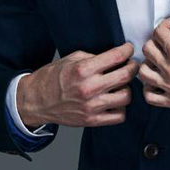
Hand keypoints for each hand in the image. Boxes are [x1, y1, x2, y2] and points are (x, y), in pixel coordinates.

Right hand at [17, 42, 138, 128]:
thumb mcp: (71, 59)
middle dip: (133, 67)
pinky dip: (121, 107)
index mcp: (83, 70)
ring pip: (126, 96)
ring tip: (121, 84)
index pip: (116, 57)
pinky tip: (115, 100)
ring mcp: (91, 106)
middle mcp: (89, 88)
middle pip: (125, 76)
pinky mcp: (92, 120)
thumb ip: (94, 57)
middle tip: (131, 64)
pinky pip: (119, 116)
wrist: (36, 101)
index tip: (128, 49)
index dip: (127, 50)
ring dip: (127, 88)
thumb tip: (114, 56)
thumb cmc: (53, 78)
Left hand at [139, 17, 169, 111]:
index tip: (169, 26)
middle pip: (147, 50)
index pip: (158, 33)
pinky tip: (157, 81)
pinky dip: (149, 88)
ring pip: (143, 72)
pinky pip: (150, 96)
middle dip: (155, 41)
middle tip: (164, 41)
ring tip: (158, 60)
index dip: (164, 26)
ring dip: (148, 63)